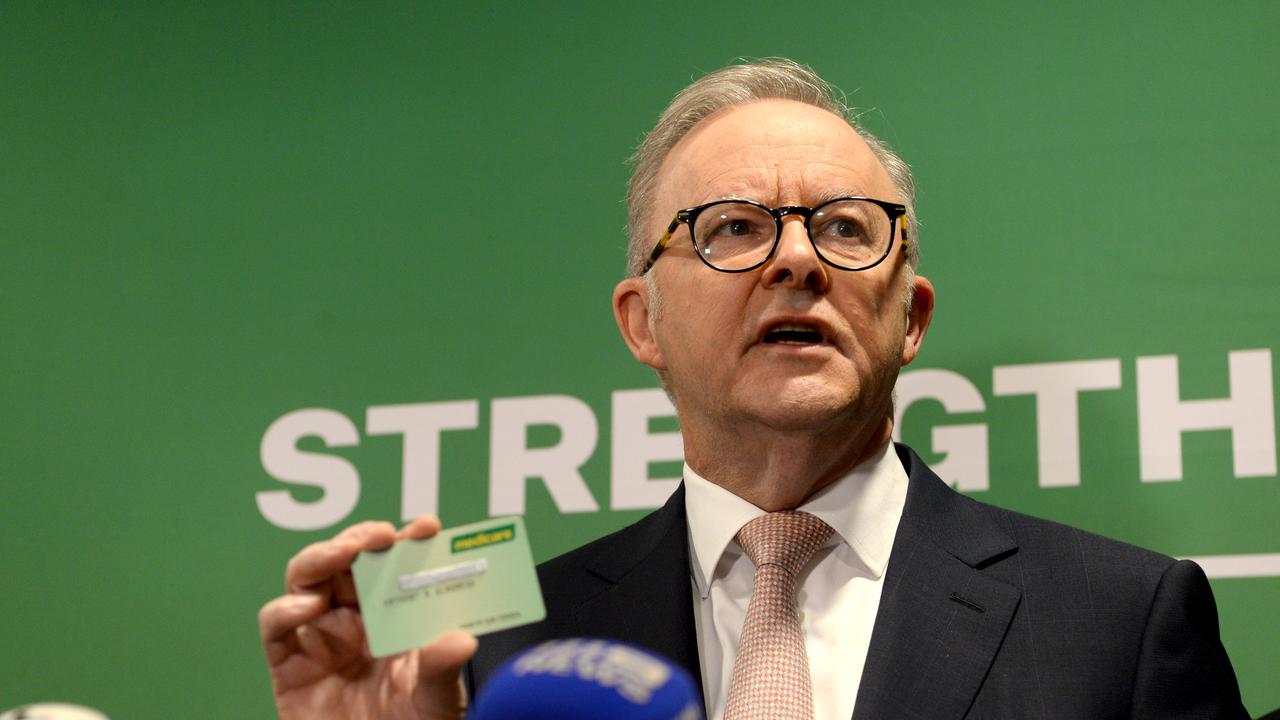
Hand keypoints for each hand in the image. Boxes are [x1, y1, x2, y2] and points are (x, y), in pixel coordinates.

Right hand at [258, 516, 477, 719]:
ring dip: (322, 556)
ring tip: (345, 553)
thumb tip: (462, 641)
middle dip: (360, 539)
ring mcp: (318, 638)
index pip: (398, 565)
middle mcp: (354, 620)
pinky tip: (308, 605)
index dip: (409, 541)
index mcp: (394, 617)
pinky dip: (285, 608)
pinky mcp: (287, 665)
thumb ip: (441, 670)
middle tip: (380, 535)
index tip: (427, 527)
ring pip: (306, 578)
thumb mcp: (436, 701)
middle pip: (346, 560)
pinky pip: (275, 626)